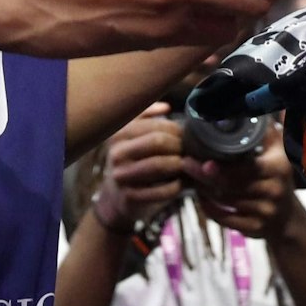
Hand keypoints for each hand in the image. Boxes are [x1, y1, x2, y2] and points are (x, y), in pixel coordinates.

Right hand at [94, 104, 184, 229]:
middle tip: (189, 151)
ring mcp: (121, 176)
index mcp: (118, 134)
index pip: (155, 125)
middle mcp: (117, 153)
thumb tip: (166, 107)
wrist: (115, 198)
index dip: (176, 129)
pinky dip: (176, 186)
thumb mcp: (132, 137)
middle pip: (157, 141)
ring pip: (159, 165)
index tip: (186, 136)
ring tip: (186, 165)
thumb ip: (146, 117)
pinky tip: (179, 183)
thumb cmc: (132, 161)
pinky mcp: (129, 197)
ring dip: (179, 164)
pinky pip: (161, 190)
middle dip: (179, 145)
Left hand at [187, 124, 297, 242]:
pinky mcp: (254, 229)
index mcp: (277, 168)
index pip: (245, 168)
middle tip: (186, 164)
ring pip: (225, 201)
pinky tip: (201, 197)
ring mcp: (264, 213)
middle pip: (230, 185)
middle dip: (204, 176)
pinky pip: (225, 219)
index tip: (203, 161)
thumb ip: (267, 130)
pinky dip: (209, 208)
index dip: (221, 168)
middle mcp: (273, 191)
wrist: (287, 217)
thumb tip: (251, 105)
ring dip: (204, 190)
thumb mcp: (279, 150)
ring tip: (192, 177)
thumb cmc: (277, 175)